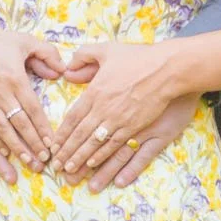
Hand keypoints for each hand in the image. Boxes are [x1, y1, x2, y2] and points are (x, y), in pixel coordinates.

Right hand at [0, 25, 62, 176]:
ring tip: (18, 175)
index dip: (42, 130)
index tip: (51, 146)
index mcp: (14, 81)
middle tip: (41, 165)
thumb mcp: (24, 41)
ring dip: (8, 157)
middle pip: (17, 128)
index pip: (32, 111)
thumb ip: (47, 53)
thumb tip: (62, 71)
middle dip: (30, 148)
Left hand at [51, 41, 187, 179]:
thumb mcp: (106, 50)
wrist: (167, 69)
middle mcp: (104, 108)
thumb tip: (67, 70)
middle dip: (67, 151)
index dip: (62, 133)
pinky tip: (92, 163)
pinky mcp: (134, 126)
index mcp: (95, 92)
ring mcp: (119, 119)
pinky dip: (102, 155)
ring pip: (94, 143)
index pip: (72, 117)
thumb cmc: (138, 57)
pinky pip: (114, 144)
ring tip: (70, 170)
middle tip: (57, 165)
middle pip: (80, 134)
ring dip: (80, 158)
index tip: (53, 145)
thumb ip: (83, 57)